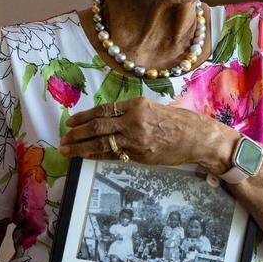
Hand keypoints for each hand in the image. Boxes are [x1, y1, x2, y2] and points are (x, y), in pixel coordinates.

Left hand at [59, 96, 236, 172]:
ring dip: (81, 147)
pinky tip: (86, 156)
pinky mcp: (140, 155)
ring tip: (67, 150)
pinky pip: (114, 155)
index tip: (70, 122)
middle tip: (63, 138)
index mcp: (136, 104)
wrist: (198, 138)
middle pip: (97, 126)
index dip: (84, 117)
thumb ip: (132, 112)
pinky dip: (98, 156)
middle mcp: (134, 120)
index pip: (103, 110)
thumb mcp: (154, 108)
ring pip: (101, 142)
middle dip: (77, 133)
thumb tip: (110, 119)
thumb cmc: (180, 121)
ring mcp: (136, 139)